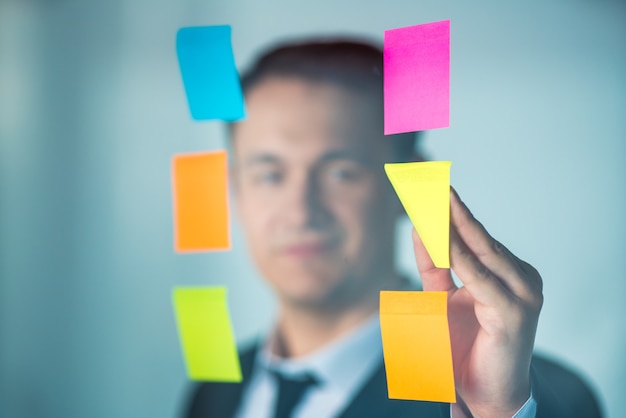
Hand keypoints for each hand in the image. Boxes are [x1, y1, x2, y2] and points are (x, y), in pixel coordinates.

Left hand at [412, 187, 542, 417]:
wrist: (484, 394)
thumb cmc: (465, 346)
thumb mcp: (441, 298)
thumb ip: (434, 265)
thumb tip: (420, 229)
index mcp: (507, 271)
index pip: (474, 234)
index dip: (450, 210)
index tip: (426, 184)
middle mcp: (520, 277)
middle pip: (478, 236)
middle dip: (450, 208)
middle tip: (427, 180)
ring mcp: (523, 293)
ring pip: (480, 251)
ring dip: (453, 224)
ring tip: (430, 199)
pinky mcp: (515, 312)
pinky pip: (480, 278)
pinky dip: (459, 256)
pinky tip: (442, 237)